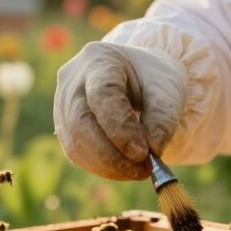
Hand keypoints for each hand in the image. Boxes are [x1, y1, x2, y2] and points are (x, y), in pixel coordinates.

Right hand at [54, 42, 186, 180]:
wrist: (138, 76)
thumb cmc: (153, 79)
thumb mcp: (167, 90)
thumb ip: (162, 119)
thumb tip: (152, 152)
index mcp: (99, 59)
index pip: (102, 95)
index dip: (120, 128)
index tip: (144, 153)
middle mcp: (72, 79)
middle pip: (81, 122)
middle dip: (112, 154)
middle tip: (143, 170)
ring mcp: (62, 103)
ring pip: (76, 142)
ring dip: (108, 165)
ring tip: (139, 171)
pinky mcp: (63, 125)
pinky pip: (76, 152)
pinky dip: (102, 167)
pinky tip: (124, 169)